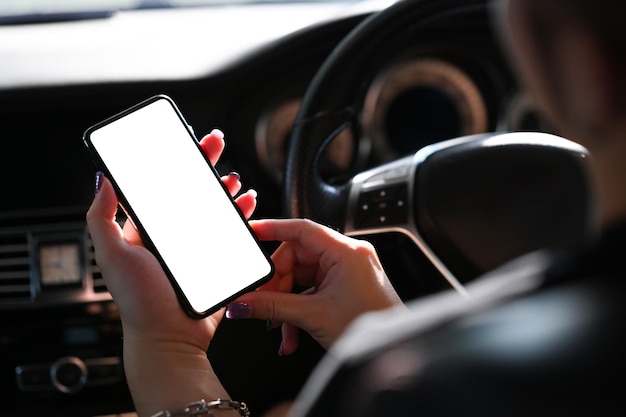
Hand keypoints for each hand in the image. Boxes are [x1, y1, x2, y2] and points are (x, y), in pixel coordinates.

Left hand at [86, 129, 253, 415]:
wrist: (170, 339)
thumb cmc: (139, 303)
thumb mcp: (112, 254)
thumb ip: (102, 216)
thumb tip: (102, 178)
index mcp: (145, 229)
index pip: (160, 186)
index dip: (171, 162)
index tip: (182, 142)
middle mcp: (171, 235)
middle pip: (190, 190)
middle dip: (204, 164)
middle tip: (215, 143)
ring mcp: (196, 247)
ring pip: (214, 208)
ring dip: (225, 189)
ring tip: (233, 178)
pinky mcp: (217, 260)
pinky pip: (232, 232)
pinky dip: (241, 216)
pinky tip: (247, 205)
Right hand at [225, 218, 402, 354]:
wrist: (392, 353)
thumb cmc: (370, 330)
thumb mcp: (313, 316)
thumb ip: (272, 307)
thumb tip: (243, 303)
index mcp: (346, 251)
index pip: (301, 229)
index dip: (273, 228)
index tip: (252, 231)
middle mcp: (349, 256)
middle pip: (297, 257)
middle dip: (278, 285)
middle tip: (263, 303)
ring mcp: (348, 271)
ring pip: (302, 278)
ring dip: (286, 303)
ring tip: (280, 327)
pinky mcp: (346, 287)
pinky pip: (312, 290)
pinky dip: (299, 310)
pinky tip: (293, 333)